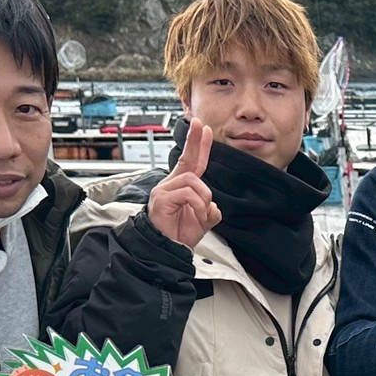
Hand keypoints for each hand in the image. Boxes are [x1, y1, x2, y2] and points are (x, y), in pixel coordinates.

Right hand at [147, 121, 220, 249]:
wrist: (167, 250)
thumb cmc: (179, 235)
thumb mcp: (202, 221)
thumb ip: (209, 210)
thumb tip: (213, 206)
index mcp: (181, 187)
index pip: (192, 162)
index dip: (199, 146)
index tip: (205, 129)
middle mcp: (170, 184)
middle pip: (186, 158)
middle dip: (195, 141)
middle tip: (201, 125)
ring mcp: (164, 190)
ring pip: (194, 180)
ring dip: (204, 198)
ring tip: (201, 214)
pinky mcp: (162, 199)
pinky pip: (188, 193)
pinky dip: (198, 206)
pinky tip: (196, 216)